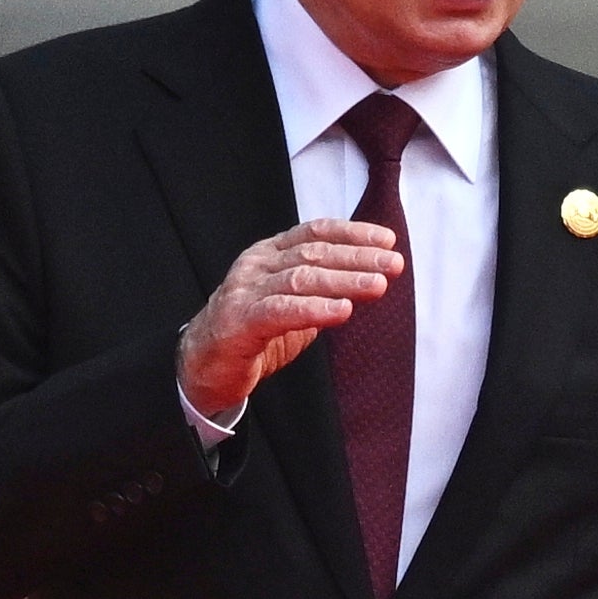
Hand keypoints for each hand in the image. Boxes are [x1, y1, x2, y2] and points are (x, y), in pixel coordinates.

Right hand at [176, 218, 402, 420]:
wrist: (204, 366)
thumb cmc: (256, 331)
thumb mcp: (297, 302)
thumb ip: (327, 288)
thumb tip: (374, 278)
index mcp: (270, 254)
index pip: (315, 232)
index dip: (353, 233)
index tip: (388, 240)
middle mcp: (256, 266)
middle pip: (313, 254)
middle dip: (358, 258)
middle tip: (393, 264)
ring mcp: (244, 291)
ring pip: (300, 279)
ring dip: (343, 281)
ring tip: (377, 286)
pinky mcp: (238, 322)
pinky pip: (281, 310)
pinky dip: (314, 309)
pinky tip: (342, 310)